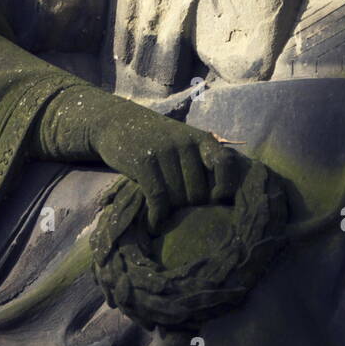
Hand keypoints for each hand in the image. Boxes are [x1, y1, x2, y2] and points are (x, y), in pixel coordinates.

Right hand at [92, 105, 241, 231]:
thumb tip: (220, 202)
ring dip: (171, 213)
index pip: (225, 164)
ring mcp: (165, 150)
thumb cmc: (157, 142)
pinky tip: (154, 223)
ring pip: (177, 197)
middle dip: (190, 207)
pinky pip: (158, 197)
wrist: (119, 121)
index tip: (215, 200)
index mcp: (202, 139)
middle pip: (198, 192)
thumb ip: (201, 164)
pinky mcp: (144, 160)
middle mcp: (186, 143)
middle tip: (179, 210)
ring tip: (165, 216)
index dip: (225, 187)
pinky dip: (157, 216)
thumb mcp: (184, 144)